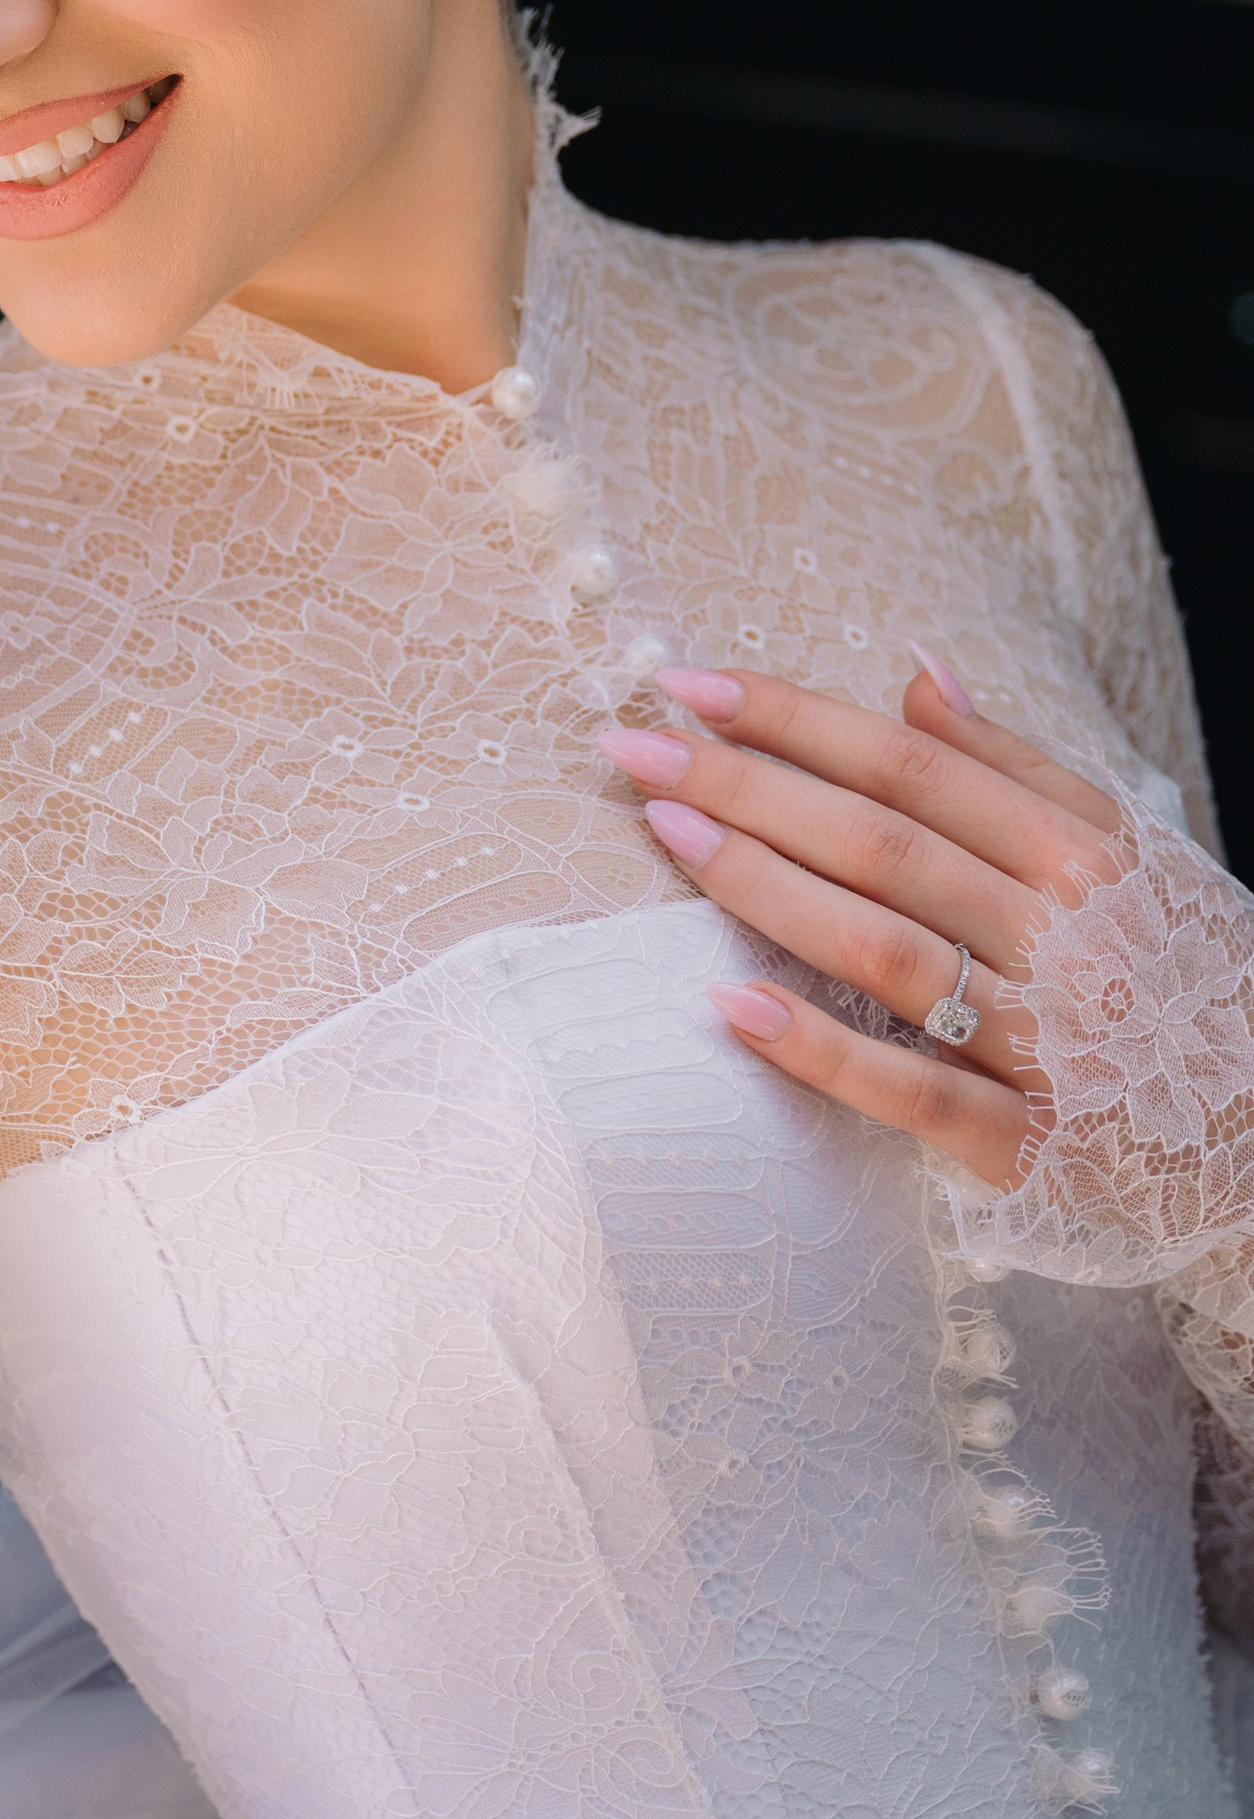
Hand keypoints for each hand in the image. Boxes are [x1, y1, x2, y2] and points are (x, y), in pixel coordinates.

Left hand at [596, 650, 1125, 1191]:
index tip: (690, 684)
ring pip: (887, 950)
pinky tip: (732, 1006)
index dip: (797, 720)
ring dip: (766, 888)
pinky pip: (914, 1092)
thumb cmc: (1184, 979)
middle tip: (634, 750)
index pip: (914, 767)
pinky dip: (823, 1050)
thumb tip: (915, 676)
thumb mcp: (1132, 858)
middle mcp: (1068, 936)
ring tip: (666, 838)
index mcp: (1086, 855)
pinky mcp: (1028, 1142)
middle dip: (748, 788)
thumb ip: (1019, 771)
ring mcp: (1048, 1042)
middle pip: (883, 844)